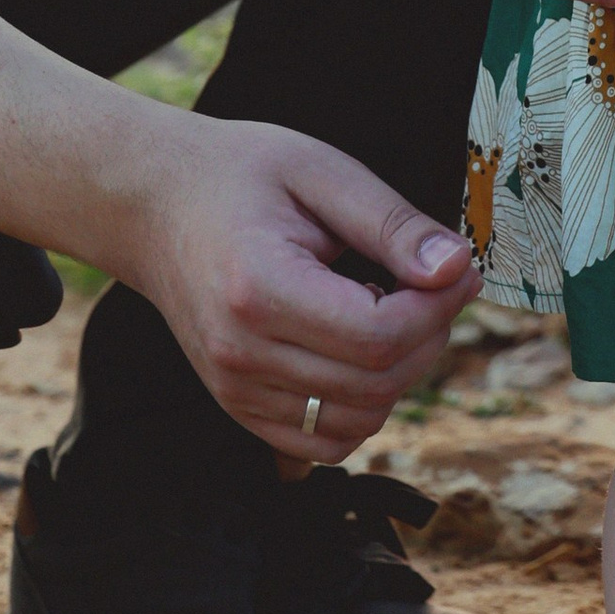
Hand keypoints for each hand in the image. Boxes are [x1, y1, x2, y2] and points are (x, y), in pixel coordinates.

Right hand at [122, 111, 480, 464]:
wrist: (156, 204)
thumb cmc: (238, 175)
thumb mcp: (322, 171)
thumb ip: (391, 224)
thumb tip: (455, 268)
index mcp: (259, 289)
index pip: (378, 335)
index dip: (437, 308)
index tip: (459, 270)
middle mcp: (241, 354)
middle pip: (375, 385)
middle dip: (428, 337)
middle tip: (438, 284)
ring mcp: (234, 389)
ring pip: (357, 422)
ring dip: (400, 375)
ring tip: (395, 310)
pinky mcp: (238, 406)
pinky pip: (323, 441)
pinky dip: (362, 408)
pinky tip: (363, 350)